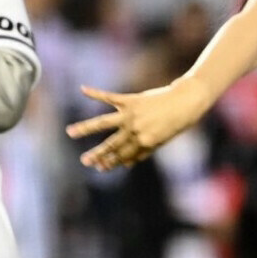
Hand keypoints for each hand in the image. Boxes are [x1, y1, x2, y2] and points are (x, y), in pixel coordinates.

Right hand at [67, 77, 214, 170]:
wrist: (186, 101)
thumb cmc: (176, 123)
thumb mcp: (161, 141)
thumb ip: (143, 152)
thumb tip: (126, 165)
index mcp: (145, 142)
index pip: (123, 155)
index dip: (111, 162)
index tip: (99, 168)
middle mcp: (135, 130)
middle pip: (112, 144)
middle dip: (98, 153)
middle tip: (84, 161)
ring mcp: (131, 114)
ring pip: (103, 123)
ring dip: (85, 128)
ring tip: (70, 132)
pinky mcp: (131, 100)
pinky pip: (109, 96)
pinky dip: (95, 93)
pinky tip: (82, 89)